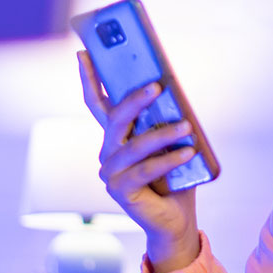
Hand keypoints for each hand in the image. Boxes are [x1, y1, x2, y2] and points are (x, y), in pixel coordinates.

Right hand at [77, 51, 200, 272]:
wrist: (176, 219)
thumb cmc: (174, 177)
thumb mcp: (170, 142)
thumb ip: (163, 120)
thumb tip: (171, 93)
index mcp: (115, 137)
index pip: (97, 103)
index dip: (89, 78)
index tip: (84, 53)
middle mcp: (107, 152)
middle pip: (115, 119)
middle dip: (134, 100)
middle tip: (157, 86)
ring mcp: (110, 172)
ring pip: (134, 145)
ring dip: (163, 134)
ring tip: (187, 126)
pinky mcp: (120, 190)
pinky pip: (145, 170)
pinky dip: (169, 160)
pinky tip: (188, 153)